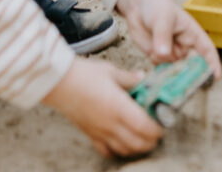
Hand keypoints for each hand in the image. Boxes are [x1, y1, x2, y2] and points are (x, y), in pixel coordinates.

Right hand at [42, 56, 161, 157]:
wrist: (58, 82)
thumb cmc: (84, 74)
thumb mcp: (111, 71)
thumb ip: (130, 78)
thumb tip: (144, 78)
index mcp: (119, 107)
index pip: (146, 128)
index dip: (158, 128)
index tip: (163, 120)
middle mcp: (111, 125)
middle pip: (139, 144)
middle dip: (152, 139)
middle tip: (157, 128)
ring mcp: (100, 133)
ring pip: (125, 150)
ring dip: (138, 146)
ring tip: (143, 134)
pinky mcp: (90, 135)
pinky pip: (108, 150)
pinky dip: (118, 150)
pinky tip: (122, 140)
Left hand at [116, 0, 220, 77]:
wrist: (138, 4)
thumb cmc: (157, 5)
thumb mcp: (162, 18)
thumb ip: (163, 36)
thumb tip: (163, 54)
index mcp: (192, 34)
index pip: (207, 50)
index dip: (213, 63)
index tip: (215, 77)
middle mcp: (184, 46)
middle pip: (192, 66)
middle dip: (190, 77)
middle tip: (184, 86)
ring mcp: (170, 53)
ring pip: (175, 70)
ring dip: (171, 76)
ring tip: (165, 78)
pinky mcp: (157, 57)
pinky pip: (160, 70)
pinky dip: (158, 73)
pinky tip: (152, 71)